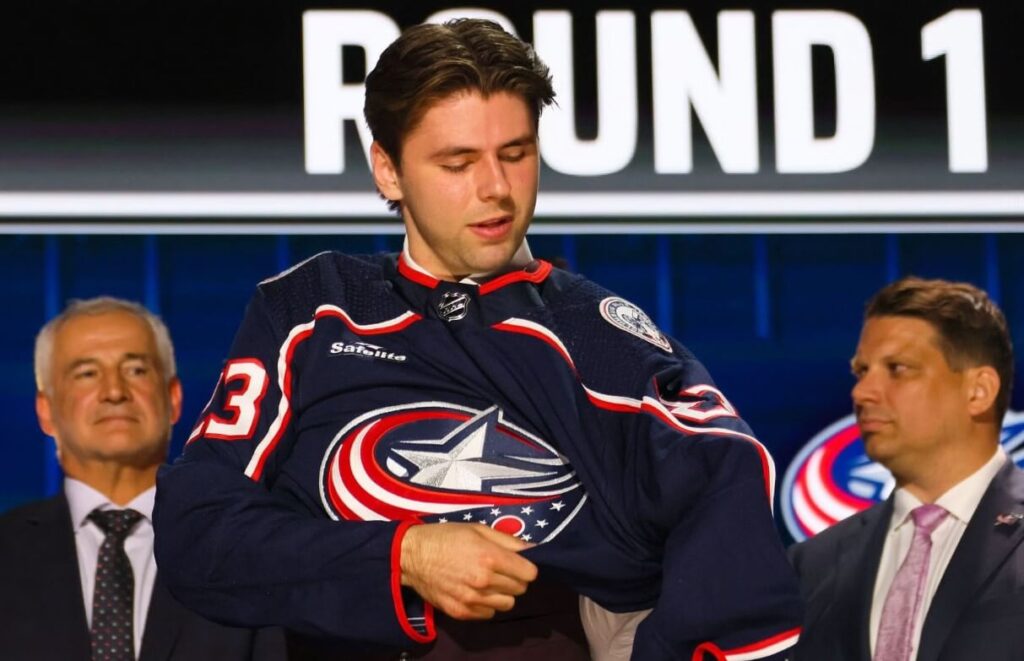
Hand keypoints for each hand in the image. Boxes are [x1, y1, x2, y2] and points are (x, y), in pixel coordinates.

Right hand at [400, 522, 537, 619]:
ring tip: (489, 583)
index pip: (529, 573)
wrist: (412, 556)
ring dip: (502, 594)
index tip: (518, 564)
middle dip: (515, 579)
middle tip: (501, 570)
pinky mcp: (461, 612)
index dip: (526, 567)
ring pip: (507, 604)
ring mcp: (472, 599)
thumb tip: (533, 549)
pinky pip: (489, 614)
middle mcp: (483, 581)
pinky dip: (487, 605)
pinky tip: (476, 592)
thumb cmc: (446, 537)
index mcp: (489, 557)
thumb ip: (508, 540)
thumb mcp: (477, 529)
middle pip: (520, 589)